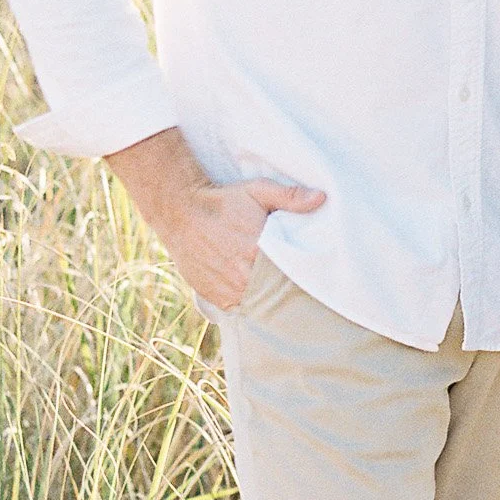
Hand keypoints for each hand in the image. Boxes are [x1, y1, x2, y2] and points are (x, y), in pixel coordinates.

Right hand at [163, 175, 324, 309]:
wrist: (179, 211)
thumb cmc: (222, 200)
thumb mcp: (257, 191)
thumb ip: (290, 197)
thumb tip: (321, 198)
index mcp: (258, 250)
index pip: (292, 272)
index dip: (301, 273)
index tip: (309, 272)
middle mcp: (244, 275)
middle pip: (276, 291)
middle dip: (285, 287)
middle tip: (294, 282)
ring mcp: (229, 289)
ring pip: (259, 302)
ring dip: (266, 297)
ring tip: (273, 288)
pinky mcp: (215, 297)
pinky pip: (240, 308)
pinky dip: (248, 302)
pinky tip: (254, 292)